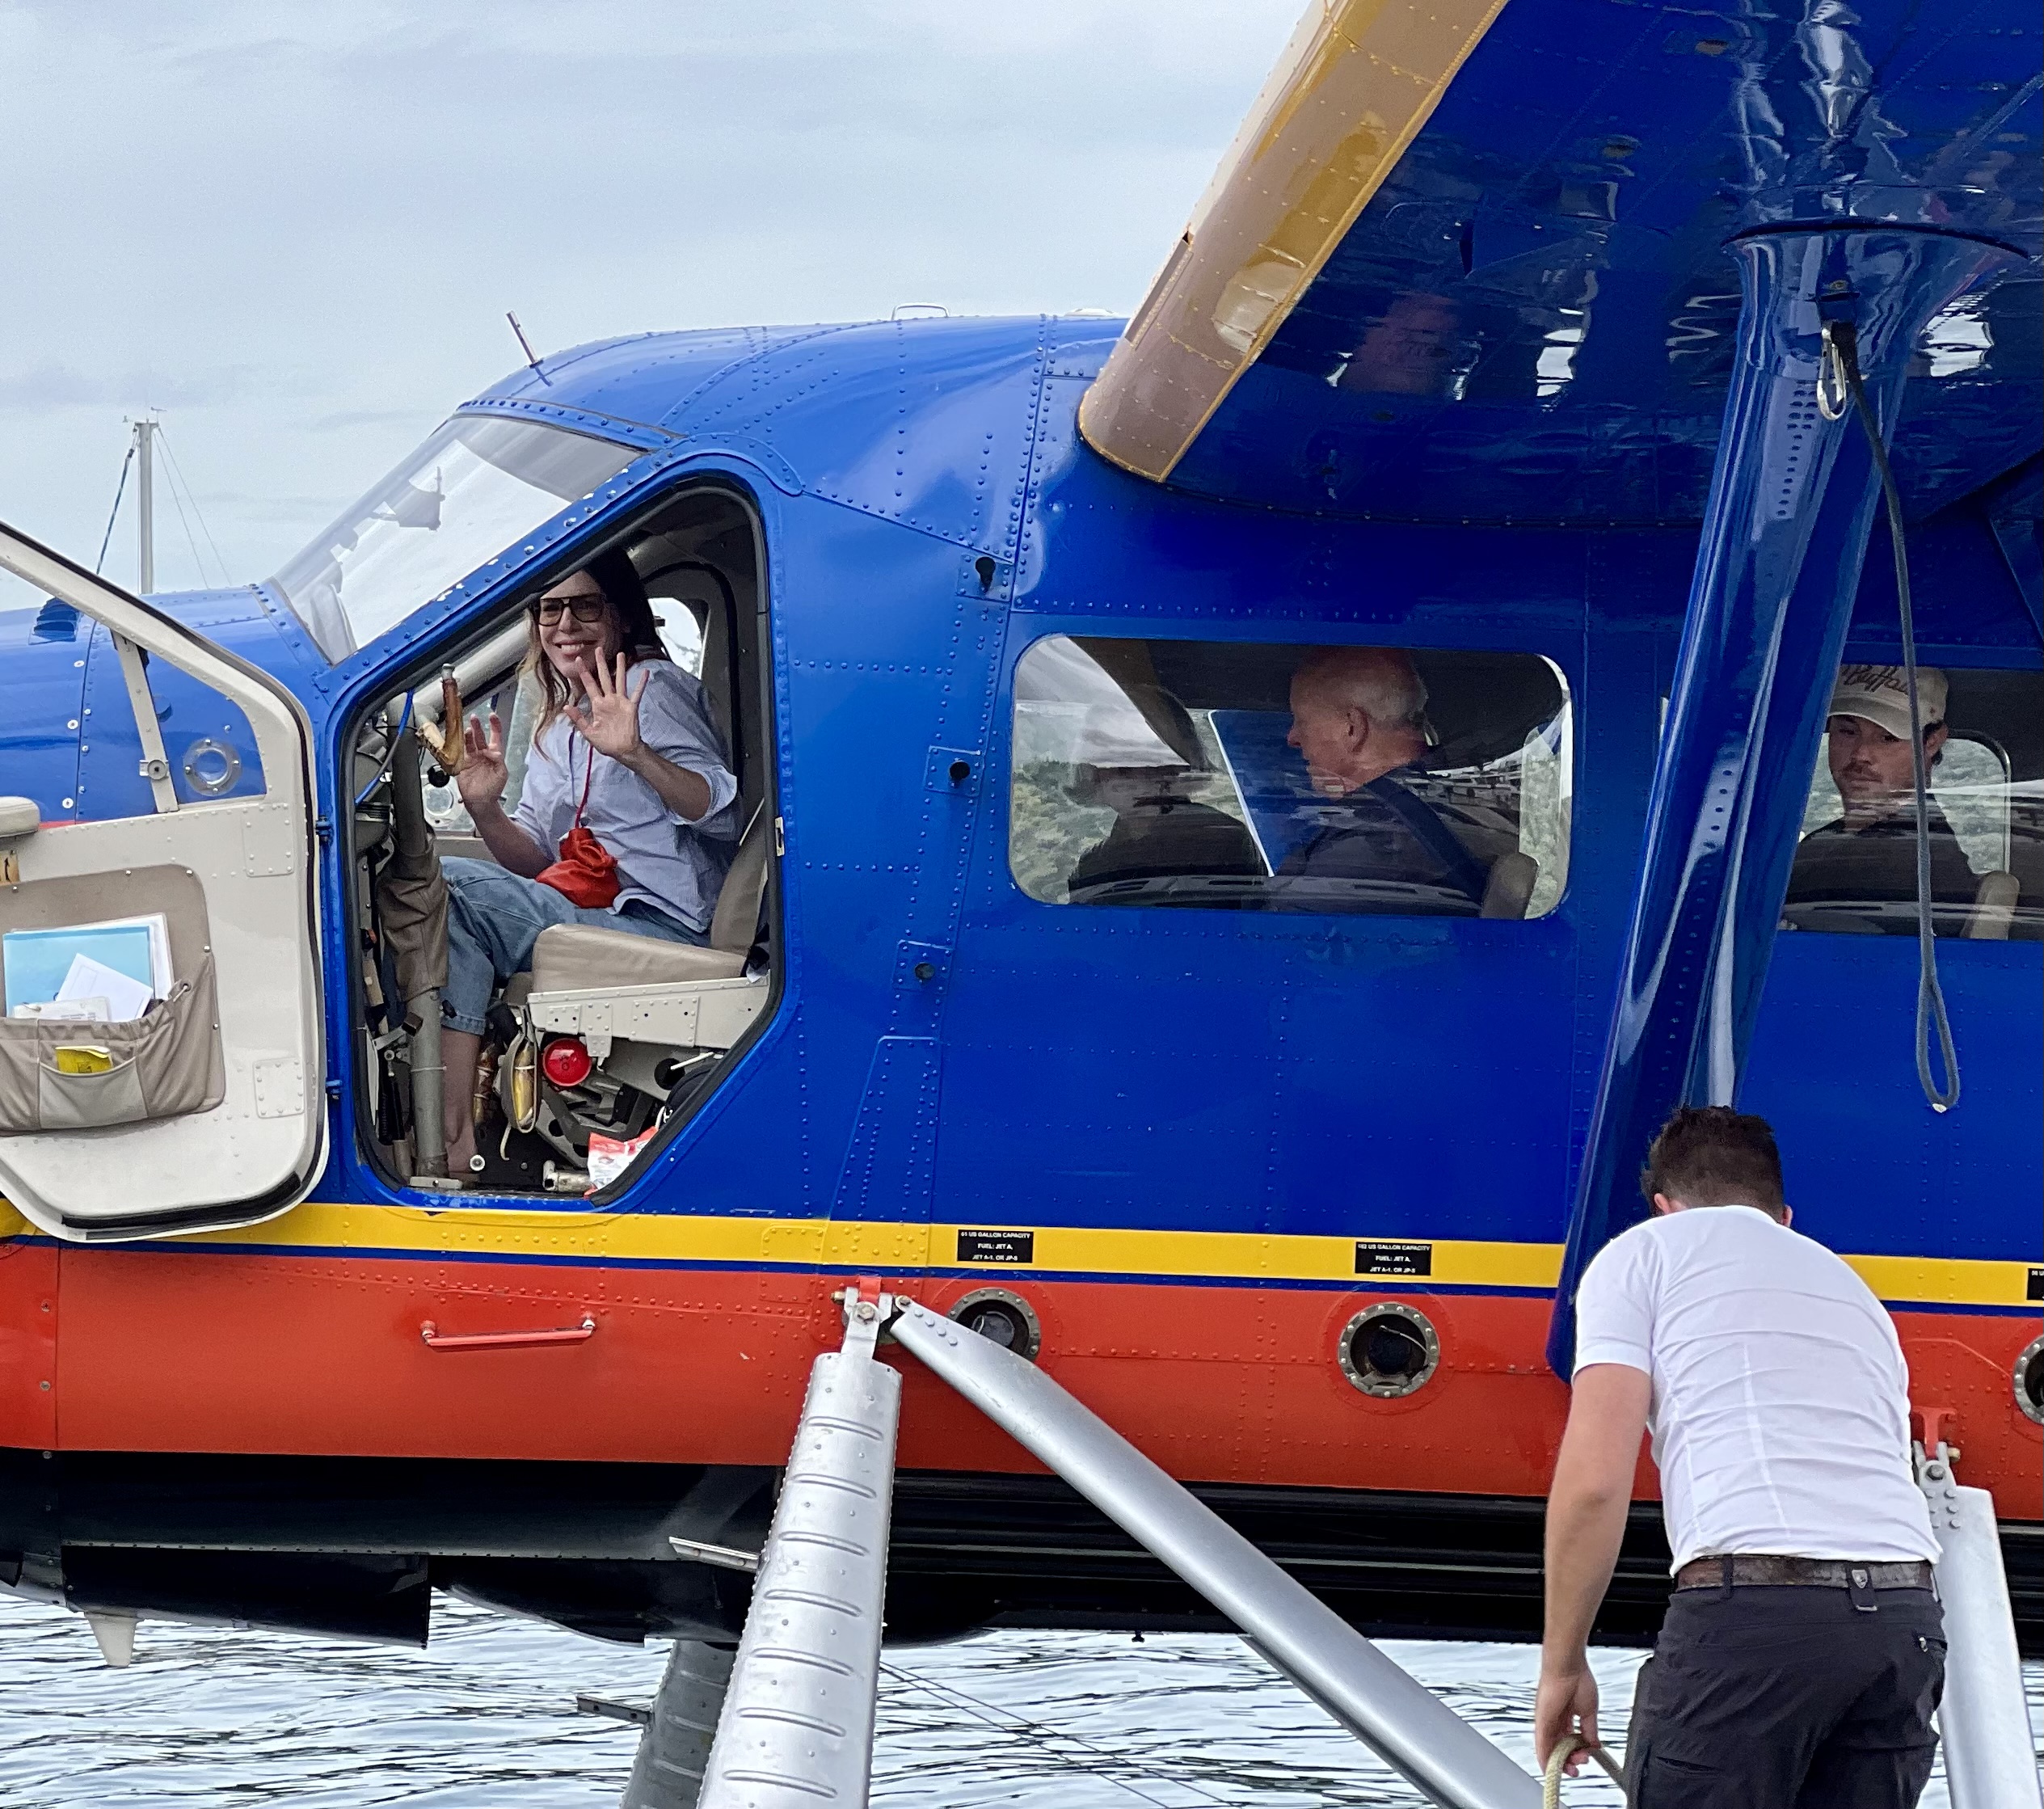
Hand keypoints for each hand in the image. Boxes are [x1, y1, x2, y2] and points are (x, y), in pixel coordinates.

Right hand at [456, 713, 508, 812]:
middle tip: (475, 718)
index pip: (495, 736)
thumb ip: (498, 760)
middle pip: (480, 737)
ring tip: (469, 730)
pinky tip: (460, 741)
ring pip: (470, 743)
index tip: (493, 716)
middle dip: (478, 727)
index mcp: (495, 755)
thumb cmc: (494, 788)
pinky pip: (461, 752)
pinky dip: (460, 746)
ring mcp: (473, 758)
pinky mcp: (463, 764)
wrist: (481, 801)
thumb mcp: (501, 773)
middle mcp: (483, 754)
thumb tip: (494, 752)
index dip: (495, 726)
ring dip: (469, 736)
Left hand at [566, 653, 649, 764]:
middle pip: (604, 678)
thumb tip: (566, 706)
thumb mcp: (588, 732)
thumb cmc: (606, 743)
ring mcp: (621, 702)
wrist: (622, 751)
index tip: (578, 660)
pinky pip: (637, 693)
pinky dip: (641, 683)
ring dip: (620, 668)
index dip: (584, 673)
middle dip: (600, 664)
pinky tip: (645, 672)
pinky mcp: (631, 707)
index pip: (589, 685)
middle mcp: (609, 700)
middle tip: (598, 650)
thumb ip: (578, 719)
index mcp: (597, 705)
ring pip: (620, 681)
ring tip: (620, 654)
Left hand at [1534, 1660, 1599, 1776]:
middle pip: (1560, 1748)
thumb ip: (1590, 1730)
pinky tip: (1548, 1769)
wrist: (1569, 1666)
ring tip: (1575, 1766)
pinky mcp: (1541, 1721)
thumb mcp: (1589, 1711)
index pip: (1568, 1742)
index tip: (1585, 1759)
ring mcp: (1546, 1721)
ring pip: (1551, 1750)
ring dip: (1563, 1763)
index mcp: (1565, 1717)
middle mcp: (1554, 1721)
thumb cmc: (1578, 1679)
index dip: (1576, 1753)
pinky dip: (1544, 1759)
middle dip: (1571, 1760)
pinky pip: (1541, 1744)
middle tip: (1581, 1763)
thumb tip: (1593, 1745)